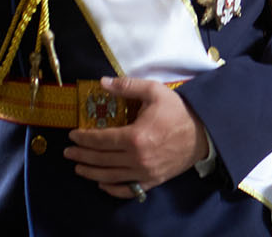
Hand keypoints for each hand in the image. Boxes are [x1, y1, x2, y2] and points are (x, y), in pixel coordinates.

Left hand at [64, 77, 209, 198]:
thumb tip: (102, 82)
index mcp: (136, 136)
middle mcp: (137, 158)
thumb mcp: (154, 91)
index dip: (83, 138)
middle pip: (101, 160)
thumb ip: (127, 86)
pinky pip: (127, 189)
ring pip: (109, 177)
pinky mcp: (152, 180)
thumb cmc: (178, 110)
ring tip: (78, 167)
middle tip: (68, 152)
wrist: (203, 132)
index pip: (101, 140)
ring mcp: (144, 172)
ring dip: (90, 172)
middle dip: (81, 156)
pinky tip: (101, 182)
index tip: (73, 135)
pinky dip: (111, 188)